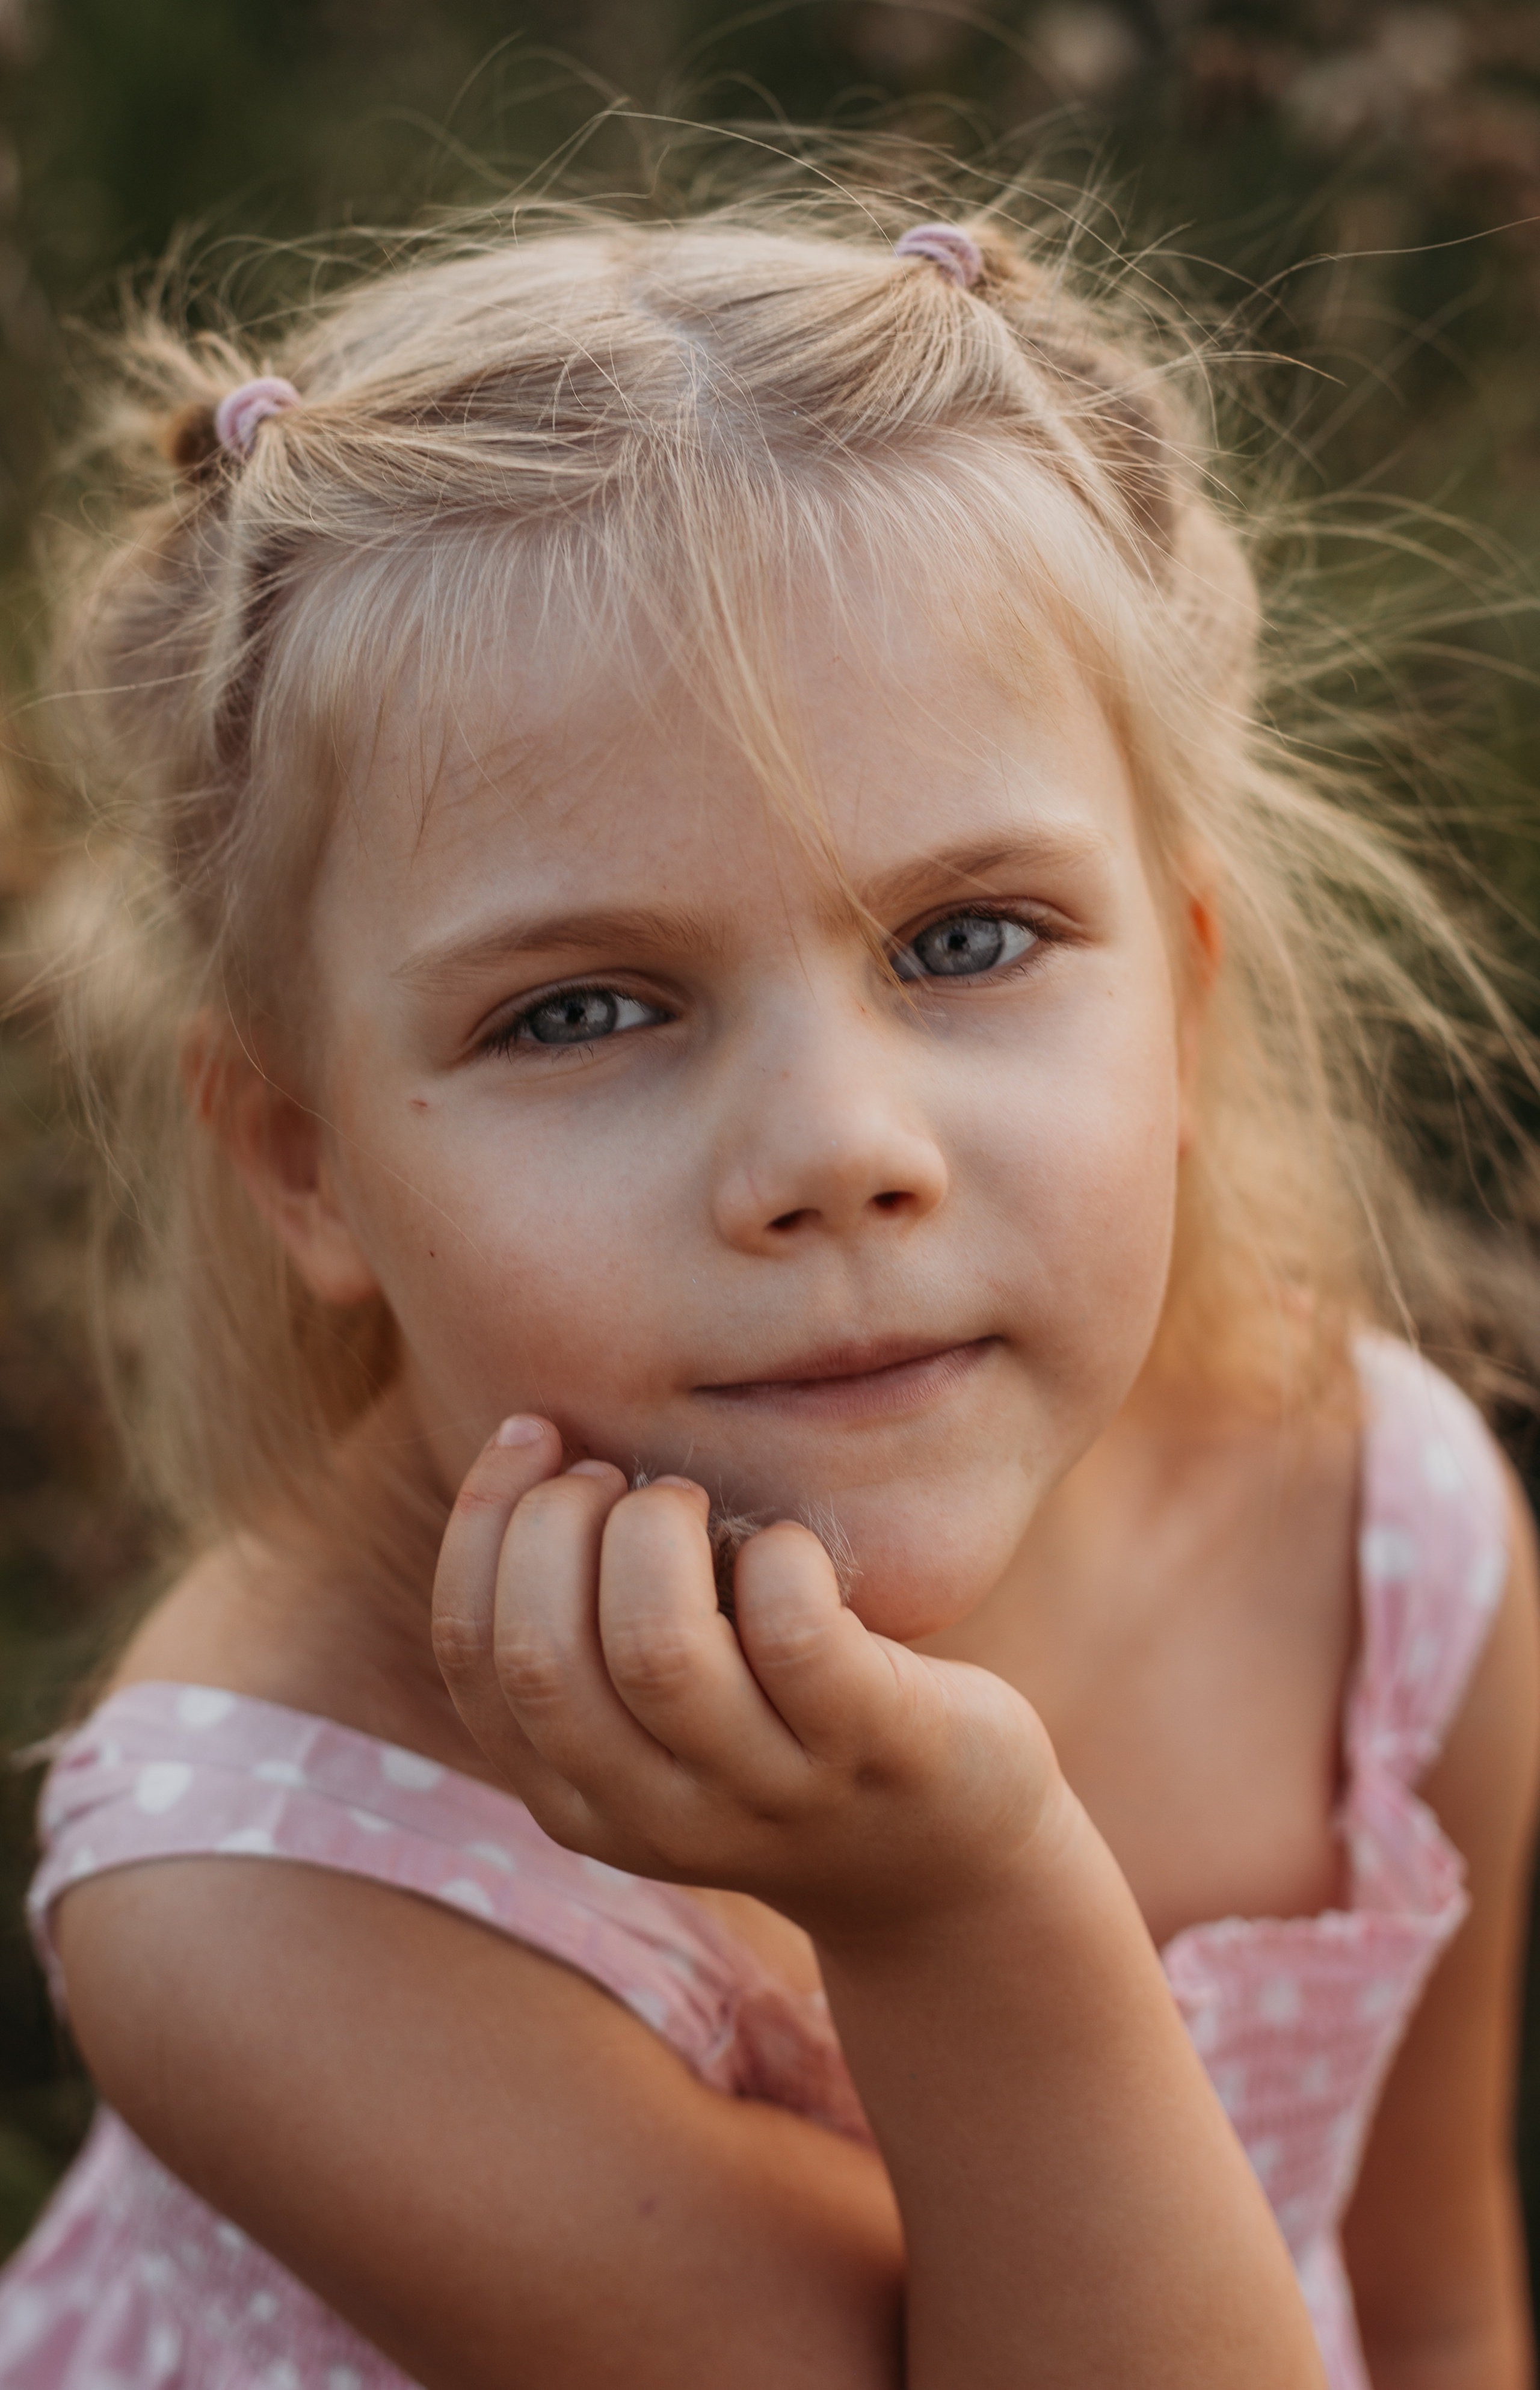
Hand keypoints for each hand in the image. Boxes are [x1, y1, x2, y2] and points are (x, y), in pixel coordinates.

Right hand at [431, 1418, 1061, 1940]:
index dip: (480, 1524)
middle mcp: (655, 1815)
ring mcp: (767, 1790)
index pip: (473, 1659)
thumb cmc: (777, 1738)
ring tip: (689, 1499)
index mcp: (575, 1801)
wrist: (942, 1863)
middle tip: (617, 1476)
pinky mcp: (872, 1749)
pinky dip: (777, 1556)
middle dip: (554, 1524)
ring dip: (656, 1533)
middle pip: (541, 1658)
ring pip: (658, 1650)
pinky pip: (794, 1634)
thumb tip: (536, 1450)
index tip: (534, 1434)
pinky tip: (787, 1546)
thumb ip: (584, 1635)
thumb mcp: (657, 1723)